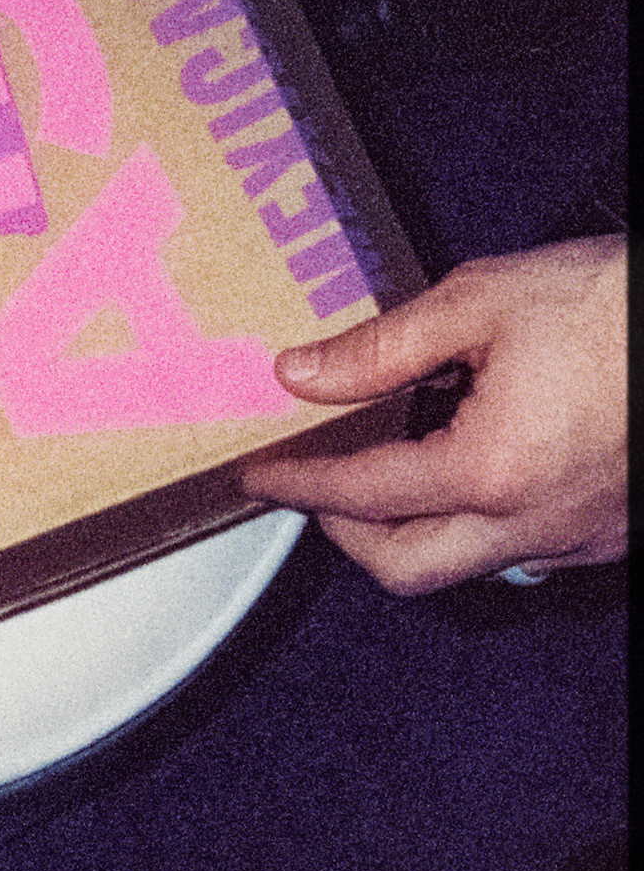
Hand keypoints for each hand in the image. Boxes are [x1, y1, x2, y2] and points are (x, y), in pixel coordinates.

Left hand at [240, 237, 627, 593]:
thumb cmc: (620, 309)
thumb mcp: (484, 300)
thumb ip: (382, 346)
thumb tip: (304, 374)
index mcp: (491, 470)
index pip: (362, 497)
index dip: (300, 486)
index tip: (262, 477)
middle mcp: (535, 524)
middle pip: (407, 569)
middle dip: (347, 538)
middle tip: (319, 490)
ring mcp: (580, 537)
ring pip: (470, 567)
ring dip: (414, 535)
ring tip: (390, 474)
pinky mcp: (612, 532)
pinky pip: (525, 554)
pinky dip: (479, 527)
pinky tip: (472, 472)